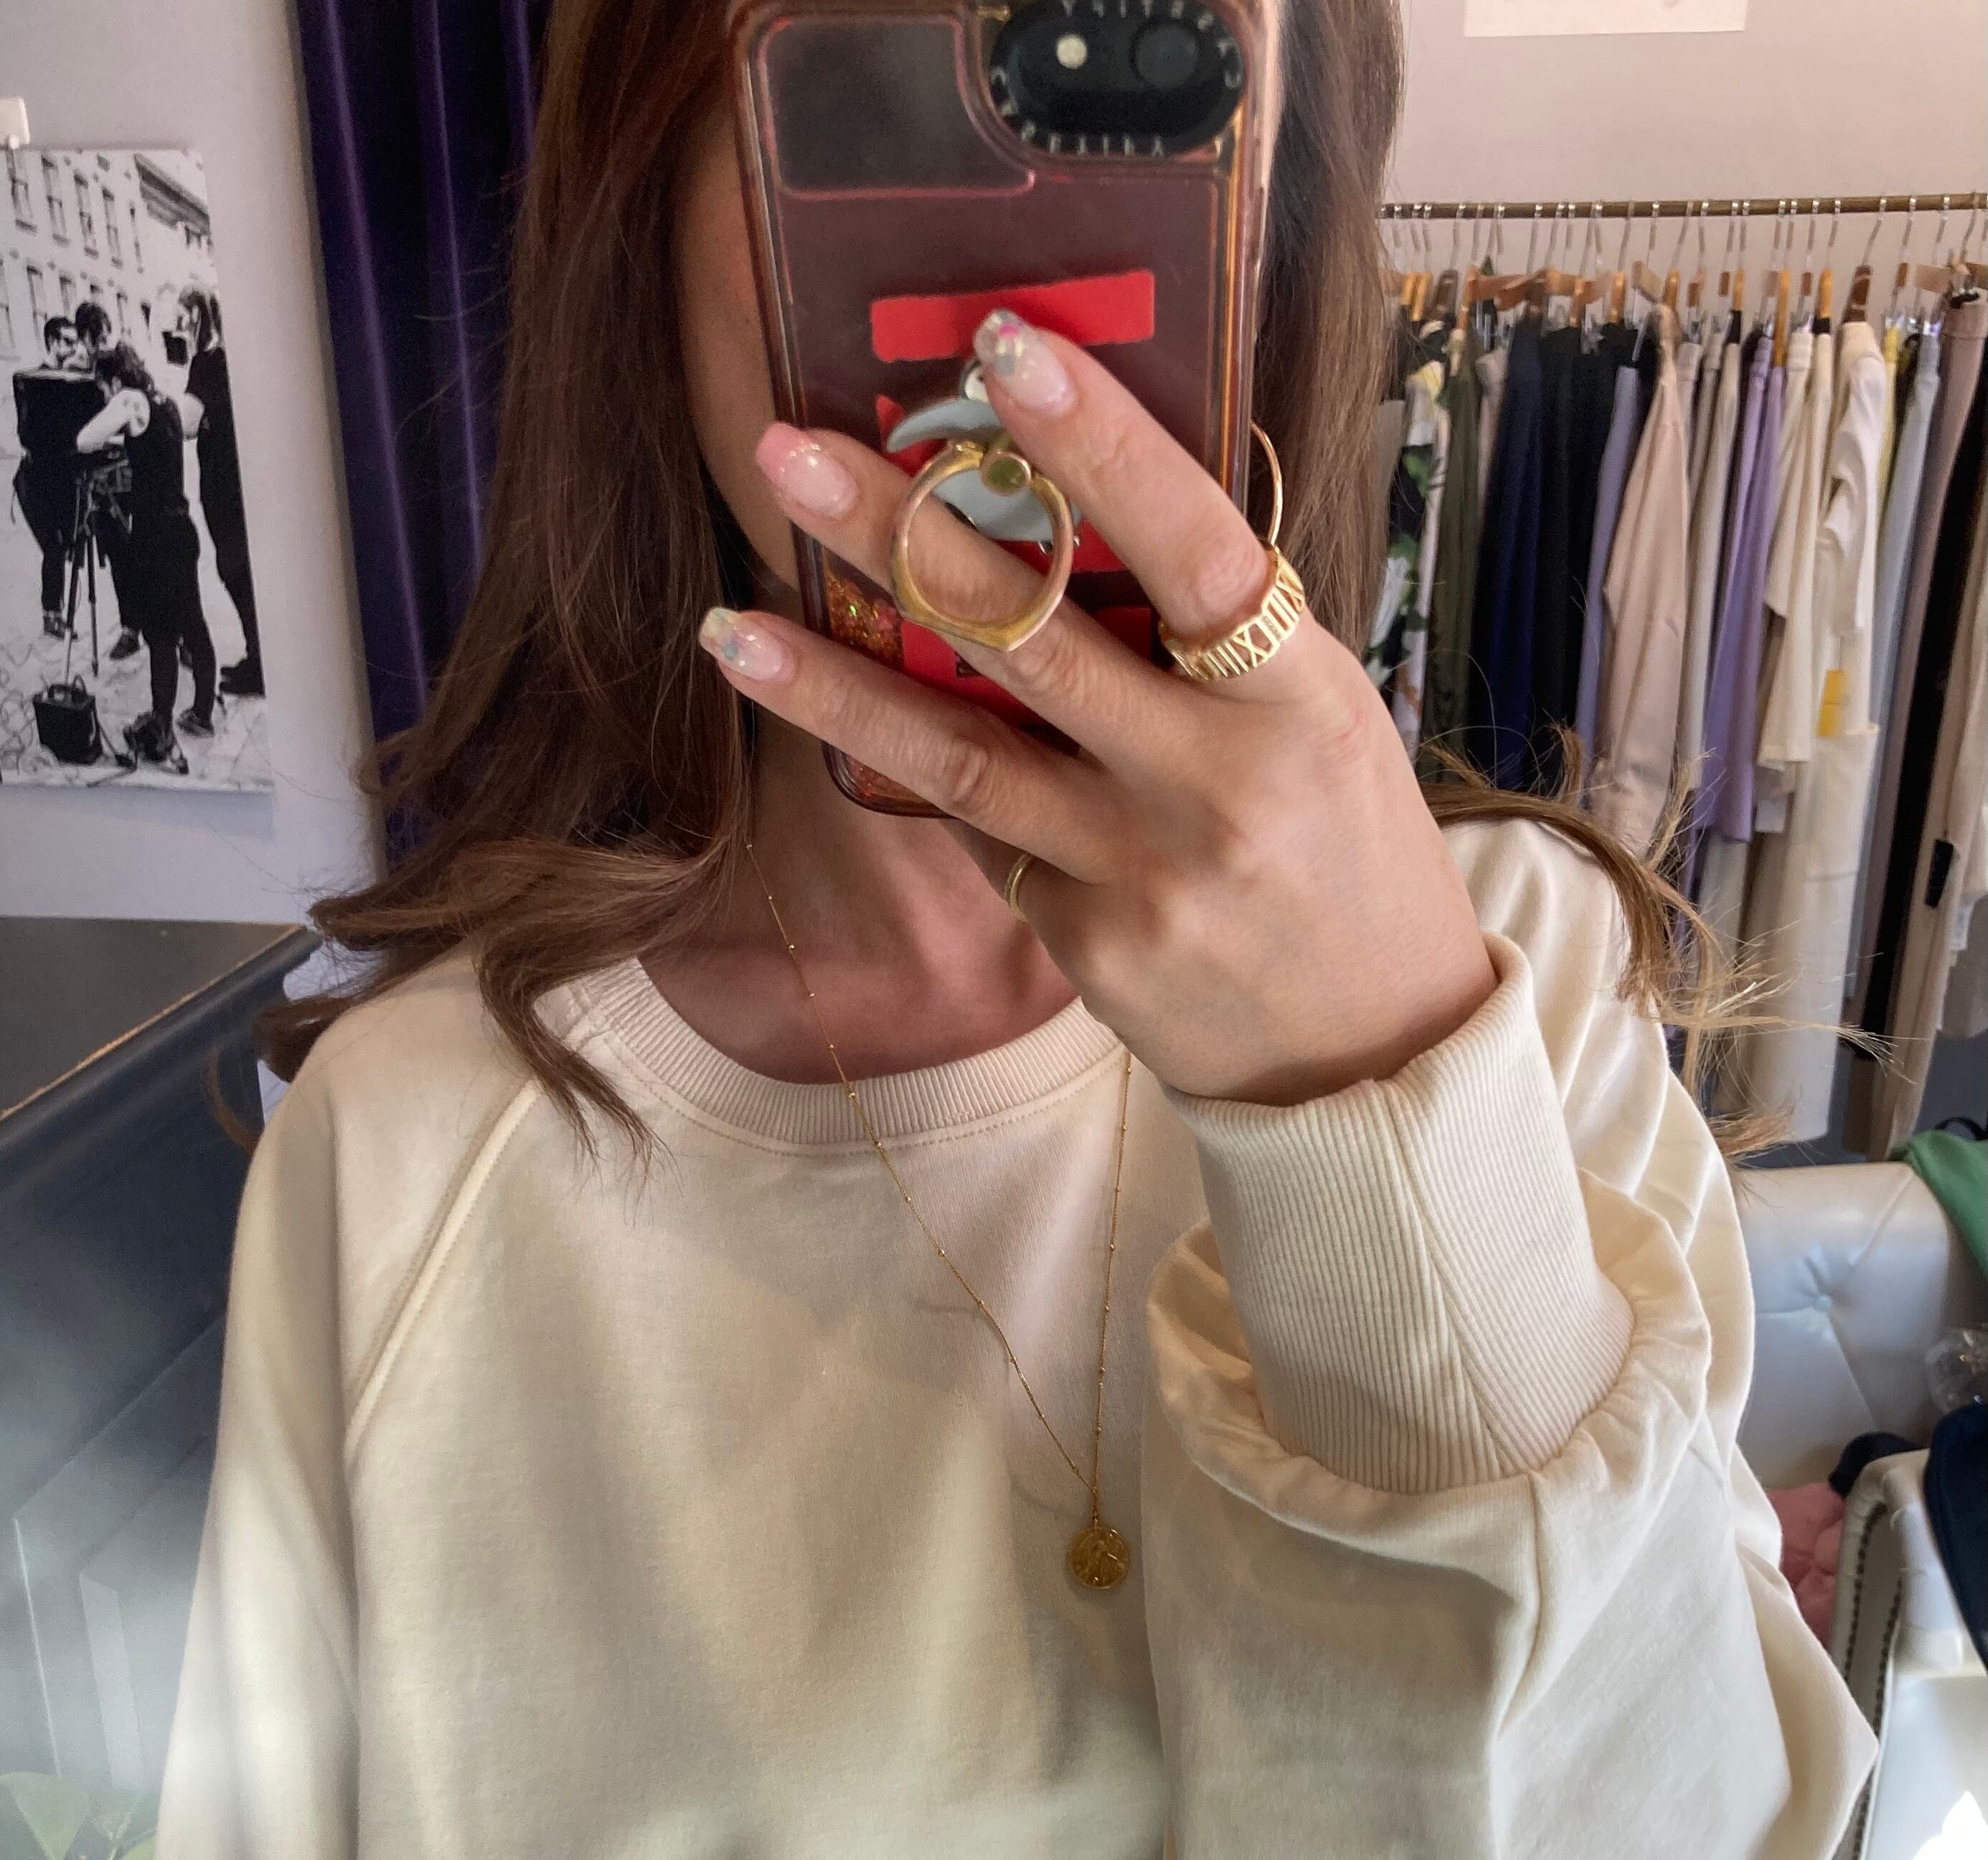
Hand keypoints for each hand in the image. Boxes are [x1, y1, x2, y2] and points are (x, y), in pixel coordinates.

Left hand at [700, 310, 1493, 1107]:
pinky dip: (912, 771)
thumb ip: (1217, 632)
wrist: (1371, 1048)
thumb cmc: (1347, 849)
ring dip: (836, 684)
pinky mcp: (1086, 945)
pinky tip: (833, 716)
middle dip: (904, 535)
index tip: (1003, 350)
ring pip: (965, 757)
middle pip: (1036, 641)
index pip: (1195, 549)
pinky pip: (983, 833)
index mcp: (1302, 699)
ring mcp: (1142, 874)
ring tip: (734, 622)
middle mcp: (1217, 785)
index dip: (1099, 447)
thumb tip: (1073, 501)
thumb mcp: (1322, 717)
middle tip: (787, 451)